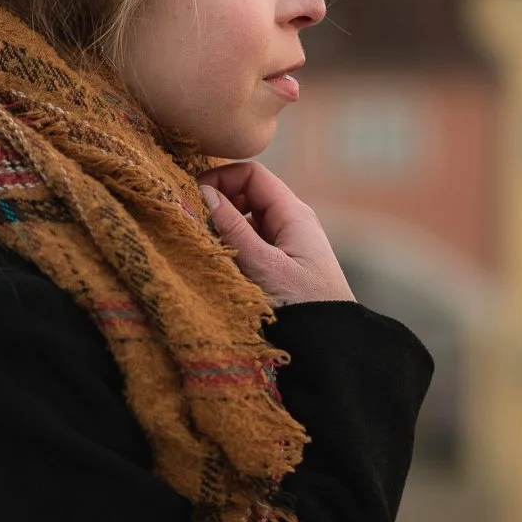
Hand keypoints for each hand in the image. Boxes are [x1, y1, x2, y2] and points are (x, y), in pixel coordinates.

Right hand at [197, 161, 354, 306]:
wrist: (330, 345)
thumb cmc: (304, 305)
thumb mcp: (263, 265)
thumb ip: (232, 229)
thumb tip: (204, 192)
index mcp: (293, 214)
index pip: (251, 175)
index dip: (220, 178)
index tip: (193, 196)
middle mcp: (290, 223)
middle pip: (246, 195)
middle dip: (218, 203)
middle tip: (190, 222)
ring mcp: (285, 245)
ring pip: (245, 222)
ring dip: (221, 228)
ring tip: (200, 244)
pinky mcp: (280, 266)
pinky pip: (249, 245)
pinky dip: (230, 247)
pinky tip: (216, 263)